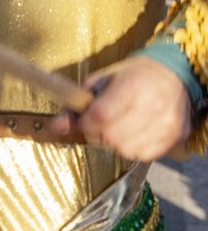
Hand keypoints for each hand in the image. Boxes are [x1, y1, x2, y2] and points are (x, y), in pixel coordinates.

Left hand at [51, 57, 194, 163]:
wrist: (173, 75)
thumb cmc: (129, 77)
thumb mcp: (99, 83)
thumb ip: (75, 105)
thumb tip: (54, 127)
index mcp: (133, 86)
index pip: (100, 116)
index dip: (86, 123)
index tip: (87, 119)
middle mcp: (154, 106)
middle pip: (112, 137)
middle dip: (98, 134)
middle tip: (101, 125)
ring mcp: (168, 124)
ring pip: (126, 150)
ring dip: (114, 144)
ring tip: (118, 129)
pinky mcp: (176, 137)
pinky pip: (144, 156)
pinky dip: (132, 149)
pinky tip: (133, 135)